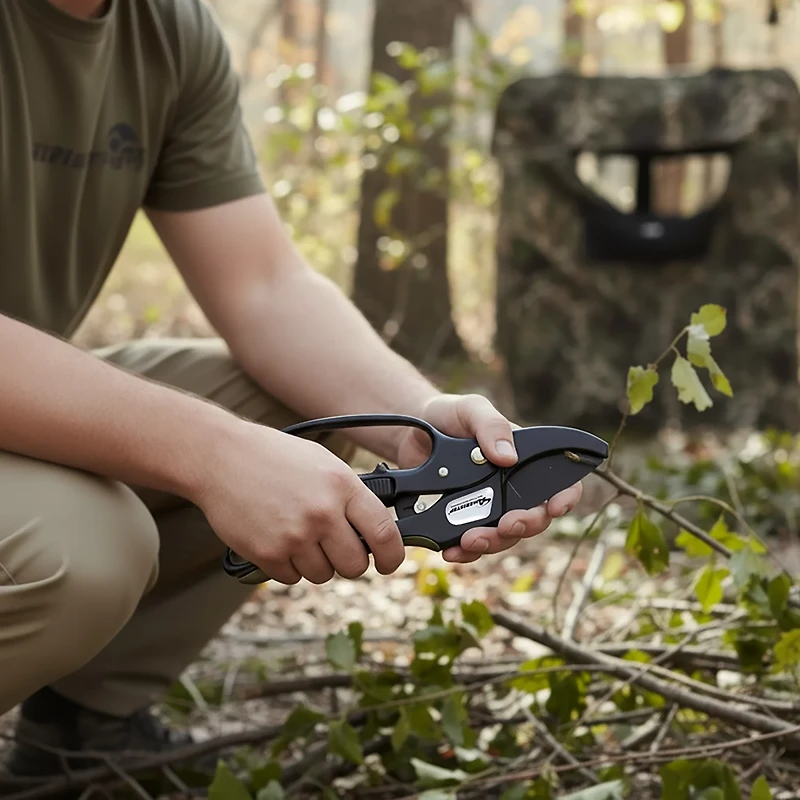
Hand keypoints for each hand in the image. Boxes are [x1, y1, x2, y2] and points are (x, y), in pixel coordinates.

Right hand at [195, 419, 404, 584]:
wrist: (222, 457)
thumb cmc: (274, 458)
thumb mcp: (324, 464)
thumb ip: (351, 496)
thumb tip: (374, 529)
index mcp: (342, 487)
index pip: (384, 534)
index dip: (393, 556)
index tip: (389, 562)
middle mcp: (322, 513)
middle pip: (354, 565)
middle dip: (349, 561)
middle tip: (335, 546)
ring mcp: (294, 536)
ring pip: (323, 575)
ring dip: (316, 562)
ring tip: (300, 534)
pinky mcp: (267, 553)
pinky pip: (292, 577)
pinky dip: (288, 565)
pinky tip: (279, 538)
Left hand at [395, 394, 582, 563]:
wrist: (410, 433)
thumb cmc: (448, 415)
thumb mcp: (471, 409)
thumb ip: (490, 426)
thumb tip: (508, 457)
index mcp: (523, 459)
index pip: (558, 481)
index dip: (565, 497)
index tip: (554, 508)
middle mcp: (511, 487)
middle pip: (533, 517)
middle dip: (524, 526)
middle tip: (506, 525)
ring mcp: (488, 506)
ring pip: (504, 537)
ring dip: (492, 543)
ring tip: (470, 540)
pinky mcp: (463, 520)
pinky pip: (472, 544)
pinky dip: (464, 551)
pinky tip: (451, 550)